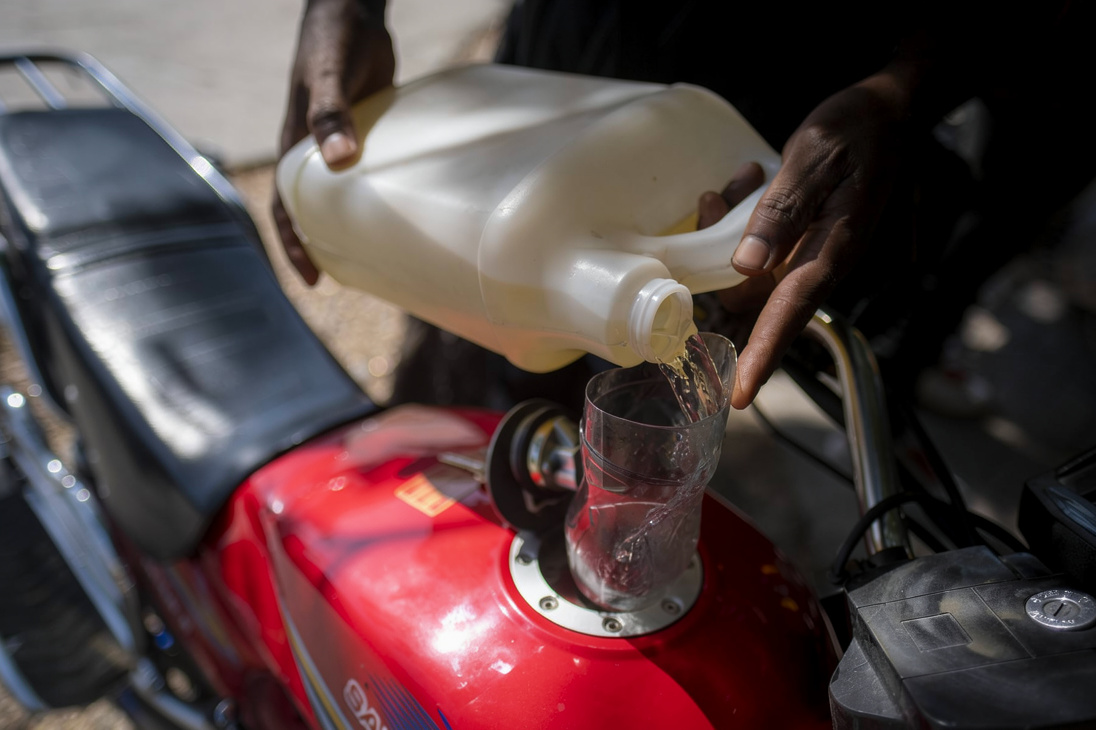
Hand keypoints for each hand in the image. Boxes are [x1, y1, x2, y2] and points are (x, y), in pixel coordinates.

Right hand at [273, 0, 394, 284]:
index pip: (286, 208)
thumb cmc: (333, 38)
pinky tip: (401, 213)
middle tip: (348, 281)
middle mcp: (314, 151)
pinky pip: (366, 175)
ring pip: (339, 197)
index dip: (295, 246)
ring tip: (374, 259)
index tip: (313, 280)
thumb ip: (330, 113)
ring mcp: (340, 144)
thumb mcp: (328, 74)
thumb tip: (339, 160)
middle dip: (321, 248)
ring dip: (349, 227)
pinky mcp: (366, 134)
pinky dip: (375, 197)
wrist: (352, 9)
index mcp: (294, 145)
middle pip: (311, 211)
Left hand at [709, 74, 910, 408]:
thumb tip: (745, 267)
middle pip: (756, 294)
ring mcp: (813, 255)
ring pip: (751, 271)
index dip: (763, 354)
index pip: (791, 311)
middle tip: (718, 194)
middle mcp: (823, 262)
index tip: (740, 393)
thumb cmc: (858, 128)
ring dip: (729, 228)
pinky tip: (746, 180)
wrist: (890, 110)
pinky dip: (742, 221)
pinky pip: (759, 250)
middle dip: (722, 258)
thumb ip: (781, 211)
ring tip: (741, 178)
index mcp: (834, 249)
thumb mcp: (815, 157)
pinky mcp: (803, 242)